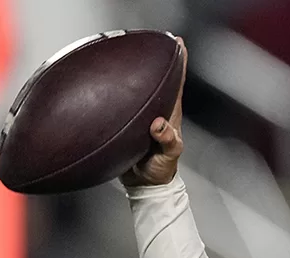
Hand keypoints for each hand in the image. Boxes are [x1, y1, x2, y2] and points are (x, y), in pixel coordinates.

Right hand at [120, 37, 187, 186]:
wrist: (143, 185)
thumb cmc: (160, 170)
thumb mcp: (168, 156)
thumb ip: (167, 140)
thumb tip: (158, 124)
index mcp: (170, 116)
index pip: (176, 85)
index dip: (179, 65)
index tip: (179, 46)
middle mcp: (158, 112)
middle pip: (161, 81)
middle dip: (162, 60)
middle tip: (161, 40)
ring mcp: (144, 117)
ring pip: (142, 90)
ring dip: (139, 73)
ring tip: (135, 52)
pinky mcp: (129, 124)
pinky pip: (124, 102)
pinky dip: (118, 91)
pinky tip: (110, 81)